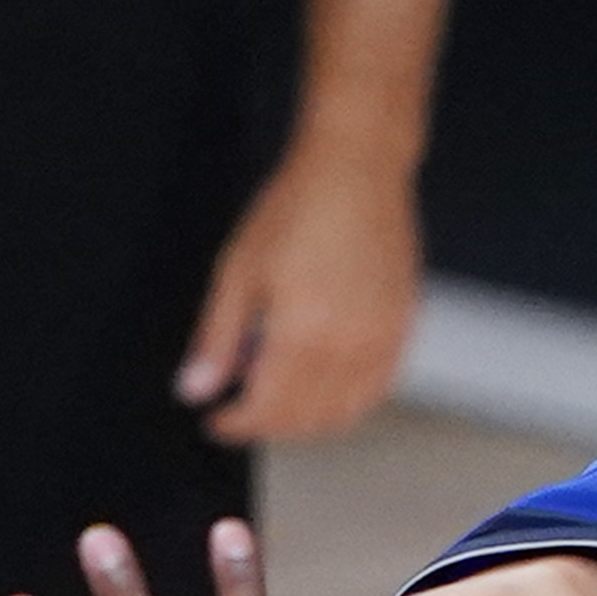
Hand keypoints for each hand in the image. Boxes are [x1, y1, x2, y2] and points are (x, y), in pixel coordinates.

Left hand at [181, 142, 421, 444]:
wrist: (355, 170)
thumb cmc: (297, 208)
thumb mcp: (238, 271)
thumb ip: (217, 338)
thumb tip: (193, 389)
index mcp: (303, 333)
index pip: (267, 410)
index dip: (237, 424)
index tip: (216, 421)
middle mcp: (349, 346)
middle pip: (305, 419)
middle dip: (268, 424)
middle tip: (241, 408)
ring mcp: (382, 341)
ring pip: (343, 413)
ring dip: (306, 420)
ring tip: (277, 394)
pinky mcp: (403, 330)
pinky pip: (375, 391)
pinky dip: (346, 402)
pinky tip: (320, 383)